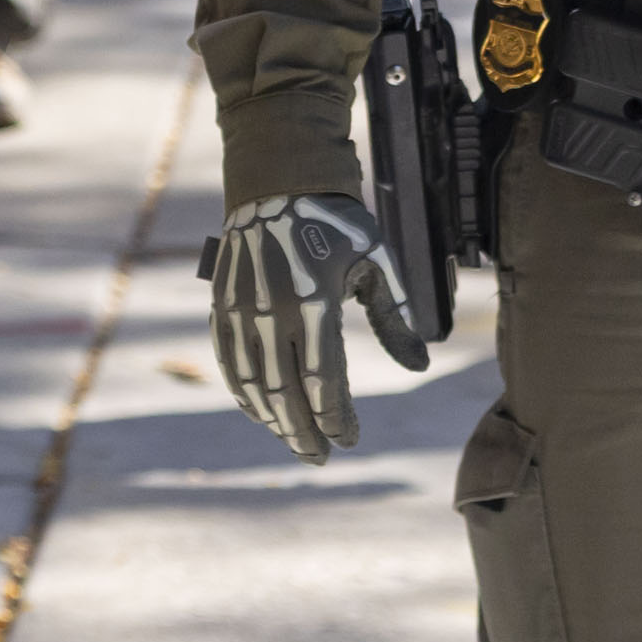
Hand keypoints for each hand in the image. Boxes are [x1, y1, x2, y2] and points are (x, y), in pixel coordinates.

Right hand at [208, 192, 424, 463]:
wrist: (275, 183)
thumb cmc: (335, 224)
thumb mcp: (376, 263)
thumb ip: (396, 317)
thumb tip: (420, 367)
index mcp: (316, 304)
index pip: (324, 384)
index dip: (337, 421)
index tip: (351, 440)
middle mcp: (273, 313)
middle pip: (285, 395)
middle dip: (304, 434)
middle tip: (321, 459)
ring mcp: (242, 311)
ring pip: (254, 385)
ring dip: (274, 421)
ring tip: (295, 440)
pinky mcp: (222, 307)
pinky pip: (230, 363)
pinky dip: (244, 394)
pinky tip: (260, 412)